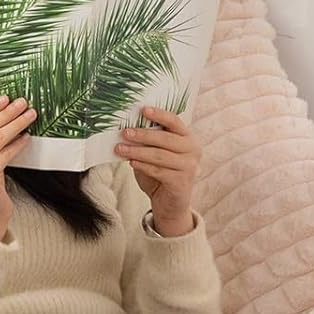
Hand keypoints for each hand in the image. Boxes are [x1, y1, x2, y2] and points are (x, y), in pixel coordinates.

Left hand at [116, 107, 200, 236]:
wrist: (170, 204)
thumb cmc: (161, 175)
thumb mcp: (155, 154)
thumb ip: (148, 142)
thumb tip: (127, 129)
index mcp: (187, 138)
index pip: (175, 121)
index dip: (160, 114)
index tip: (143, 109)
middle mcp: (193, 150)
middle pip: (166, 138)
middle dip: (143, 134)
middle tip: (125, 132)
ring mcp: (189, 166)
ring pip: (160, 155)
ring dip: (138, 151)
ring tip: (120, 148)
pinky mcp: (182, 182)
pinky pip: (159, 170)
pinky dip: (143, 165)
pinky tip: (131, 162)